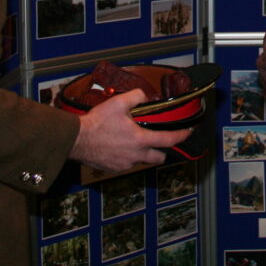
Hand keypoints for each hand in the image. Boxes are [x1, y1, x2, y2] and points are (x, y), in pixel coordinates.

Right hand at [70, 89, 192, 172]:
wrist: (76, 139)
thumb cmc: (97, 122)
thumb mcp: (118, 102)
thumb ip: (136, 97)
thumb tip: (145, 96)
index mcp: (140, 140)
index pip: (168, 140)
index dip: (182, 136)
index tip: (189, 132)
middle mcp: (135, 155)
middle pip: (158, 158)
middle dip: (162, 151)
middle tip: (159, 140)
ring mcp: (124, 164)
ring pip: (141, 161)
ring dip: (143, 153)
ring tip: (134, 141)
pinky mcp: (112, 169)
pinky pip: (126, 164)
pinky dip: (127, 156)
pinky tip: (119, 146)